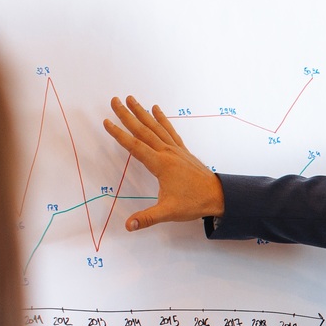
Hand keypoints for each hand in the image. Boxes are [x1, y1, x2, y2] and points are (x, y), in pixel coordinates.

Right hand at [104, 95, 224, 229]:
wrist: (218, 196)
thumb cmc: (194, 203)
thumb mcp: (169, 212)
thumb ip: (147, 218)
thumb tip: (128, 226)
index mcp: (161, 164)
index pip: (135, 147)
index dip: (119, 134)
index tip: (107, 122)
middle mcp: (167, 153)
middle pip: (143, 130)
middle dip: (127, 115)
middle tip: (114, 101)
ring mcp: (176, 150)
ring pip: (155, 127)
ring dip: (142, 113)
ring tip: (131, 99)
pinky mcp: (182, 151)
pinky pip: (170, 130)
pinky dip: (162, 119)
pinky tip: (156, 109)